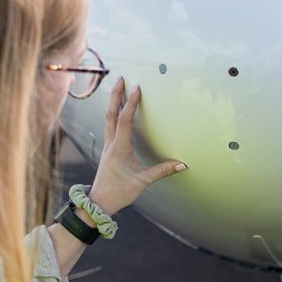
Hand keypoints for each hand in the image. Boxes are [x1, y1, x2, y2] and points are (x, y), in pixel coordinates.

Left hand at [88, 77, 186, 214]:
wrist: (99, 202)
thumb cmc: (119, 192)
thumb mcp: (142, 181)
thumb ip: (162, 171)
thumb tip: (182, 164)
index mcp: (119, 148)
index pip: (124, 121)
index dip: (131, 104)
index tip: (137, 89)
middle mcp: (111, 144)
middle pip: (111, 114)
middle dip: (115, 95)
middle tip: (121, 78)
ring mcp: (108, 146)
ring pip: (108, 118)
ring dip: (112, 102)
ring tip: (118, 88)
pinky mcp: (108, 149)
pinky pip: (109, 126)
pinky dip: (113, 113)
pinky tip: (116, 110)